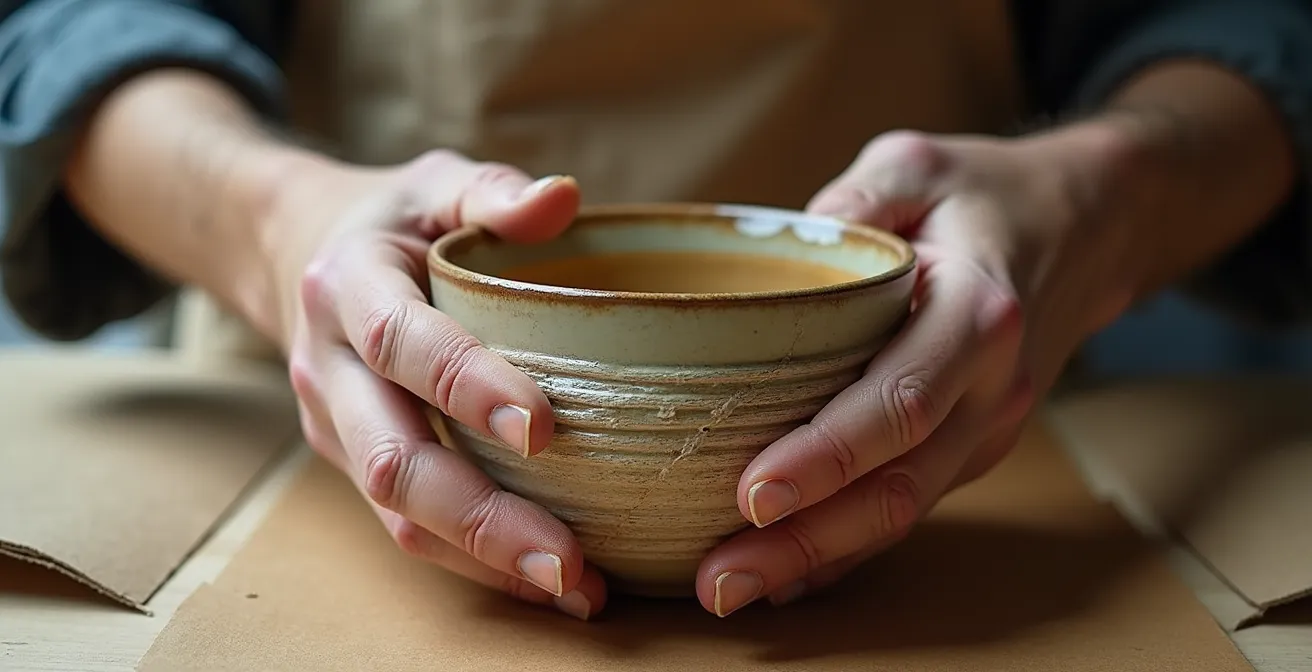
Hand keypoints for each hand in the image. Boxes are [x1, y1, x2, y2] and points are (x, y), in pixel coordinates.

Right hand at [268, 151, 603, 619]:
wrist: (301, 254)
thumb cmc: (393, 219)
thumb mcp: (435, 182)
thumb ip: (492, 191)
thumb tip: (564, 197)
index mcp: (346, 287)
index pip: (399, 343)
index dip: (464, 385)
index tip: (541, 426)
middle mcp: (330, 369)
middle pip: (393, 458)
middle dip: (480, 515)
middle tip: (569, 556)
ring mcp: (335, 427)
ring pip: (397, 512)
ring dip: (483, 558)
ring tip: (574, 588)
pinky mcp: (353, 463)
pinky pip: (407, 526)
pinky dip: (474, 562)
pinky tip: (545, 580)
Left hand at [696, 128, 1139, 615]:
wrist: (1087, 226)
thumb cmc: (985, 193)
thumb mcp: (916, 162)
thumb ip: (853, 199)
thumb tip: (783, 248)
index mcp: (978, 312)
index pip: (900, 401)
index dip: (826, 455)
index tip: (752, 494)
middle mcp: (994, 388)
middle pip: (898, 486)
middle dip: (805, 541)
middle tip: (718, 580)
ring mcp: (988, 429)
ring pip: (903, 512)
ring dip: (818, 560)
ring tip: (731, 590)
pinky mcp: (971, 447)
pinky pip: (908, 506)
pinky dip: (849, 549)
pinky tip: (787, 576)